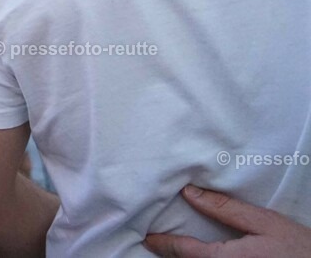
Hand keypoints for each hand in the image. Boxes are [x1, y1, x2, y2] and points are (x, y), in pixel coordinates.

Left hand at [144, 185, 310, 257]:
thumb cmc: (300, 248)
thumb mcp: (265, 223)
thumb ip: (226, 209)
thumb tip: (190, 193)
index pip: (185, 252)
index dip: (164, 244)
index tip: (149, 238)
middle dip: (172, 256)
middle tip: (156, 243)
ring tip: (173, 250)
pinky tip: (199, 256)